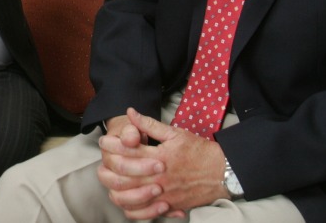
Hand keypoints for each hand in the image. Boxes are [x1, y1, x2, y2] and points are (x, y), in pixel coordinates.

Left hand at [97, 108, 225, 218]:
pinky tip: (125, 201)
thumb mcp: (175, 133)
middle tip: (102, 160)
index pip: (128, 151)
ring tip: (110, 179)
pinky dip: (132, 209)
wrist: (222, 172)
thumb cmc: (199, 151)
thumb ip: (150, 124)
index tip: (105, 141)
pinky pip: (145, 212)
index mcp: (160, 156)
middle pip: (125, 175)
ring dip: (116, 188)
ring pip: (131, 196)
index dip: (112, 145)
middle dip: (109, 167)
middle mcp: (159, 176)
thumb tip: (131, 113)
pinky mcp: (169, 205)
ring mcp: (164, 193)